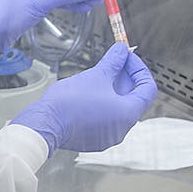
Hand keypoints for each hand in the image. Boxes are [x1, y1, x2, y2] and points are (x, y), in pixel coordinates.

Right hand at [11, 43, 157, 154]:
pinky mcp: (94, 140)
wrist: (45, 123)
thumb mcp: (96, 75)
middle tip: (113, 63)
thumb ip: (114, 62)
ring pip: (117, 109)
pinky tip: (89, 95)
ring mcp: (108, 136)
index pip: (147, 88)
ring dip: (112, 92)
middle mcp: (122, 129)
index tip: (127, 58)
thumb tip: (121, 51)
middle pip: (132, 99)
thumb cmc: (69, 104)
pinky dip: (102, 106)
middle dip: (124, 78)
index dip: (139, 69)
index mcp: (128, 114)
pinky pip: (104, 119)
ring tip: (98, 78)